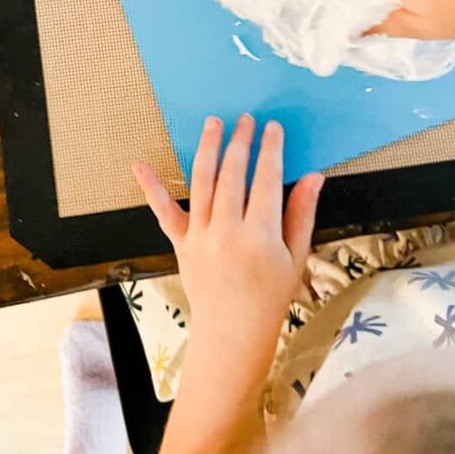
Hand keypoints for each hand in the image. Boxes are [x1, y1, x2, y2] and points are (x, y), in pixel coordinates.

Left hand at [133, 115, 323, 360]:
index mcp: (260, 235)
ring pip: (202, 182)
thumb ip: (302, 214)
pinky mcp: (181, 244)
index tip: (273, 128)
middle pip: (233, 174)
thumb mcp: (296, 257)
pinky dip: (152, 188)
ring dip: (208, 148)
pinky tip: (140, 165)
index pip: (266, 179)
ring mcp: (200, 237)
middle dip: (240, 142)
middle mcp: (227, 231)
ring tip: (213, 123)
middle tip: (246, 119)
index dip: (271, 150)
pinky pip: (164, 213)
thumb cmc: (271, 296)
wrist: (233, 334)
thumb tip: (314, 177)